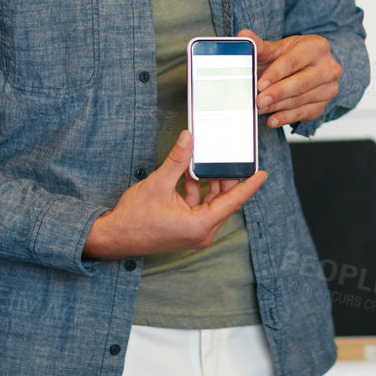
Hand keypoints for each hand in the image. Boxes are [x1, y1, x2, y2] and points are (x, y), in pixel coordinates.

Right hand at [83, 130, 265, 259]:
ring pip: (212, 204)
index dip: (249, 186)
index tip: (262, 174)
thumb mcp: (158, 183)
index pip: (233, 201)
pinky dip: (197, 191)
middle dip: (225, 178)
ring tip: (206, 162)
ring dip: (209, 184)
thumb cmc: (134, 218)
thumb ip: (177, 160)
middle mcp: (201, 232)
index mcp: (199, 225)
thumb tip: (189, 138)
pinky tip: (189, 174)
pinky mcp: (186, 230)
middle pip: (223, 201)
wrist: (113, 237)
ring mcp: (194, 233)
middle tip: (229, 157)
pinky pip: (200, 208)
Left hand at [239, 29, 340, 128]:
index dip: (275, 74)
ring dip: (278, 106)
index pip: (293, 62)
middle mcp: (328, 67)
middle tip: (259, 100)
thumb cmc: (291, 57)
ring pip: (301, 99)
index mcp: (317, 46)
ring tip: (260, 108)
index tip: (260, 84)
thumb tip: (244, 36)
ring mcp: (329, 87)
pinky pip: (304, 113)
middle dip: (277, 93)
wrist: (305, 69)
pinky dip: (286, 118)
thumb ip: (261, 46)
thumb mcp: (277, 49)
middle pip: (301, 83)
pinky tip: (273, 119)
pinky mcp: (324, 104)